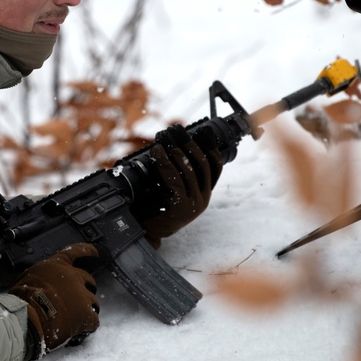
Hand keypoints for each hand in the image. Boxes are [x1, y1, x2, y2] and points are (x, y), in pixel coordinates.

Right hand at [8, 243, 100, 359]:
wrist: (30, 316)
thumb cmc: (24, 298)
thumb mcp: (27, 278)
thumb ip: (39, 277)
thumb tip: (37, 282)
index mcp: (58, 266)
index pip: (75, 252)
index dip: (86, 251)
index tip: (95, 252)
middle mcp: (73, 277)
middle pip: (88, 279)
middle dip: (86, 287)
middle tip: (78, 298)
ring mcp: (82, 295)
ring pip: (92, 301)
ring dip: (87, 308)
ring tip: (78, 318)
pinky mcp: (86, 314)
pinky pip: (93, 320)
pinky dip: (88, 325)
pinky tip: (81, 329)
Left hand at [135, 124, 223, 246]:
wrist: (145, 230)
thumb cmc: (155, 206)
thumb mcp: (170, 185)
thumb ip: (178, 170)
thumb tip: (176, 142)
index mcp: (204, 193)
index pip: (215, 168)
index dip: (211, 147)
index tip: (204, 130)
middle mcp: (203, 199)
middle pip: (203, 166)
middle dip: (190, 144)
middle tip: (176, 130)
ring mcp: (194, 205)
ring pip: (189, 171)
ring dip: (175, 151)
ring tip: (164, 139)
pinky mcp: (181, 209)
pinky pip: (175, 180)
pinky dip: (165, 163)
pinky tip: (157, 153)